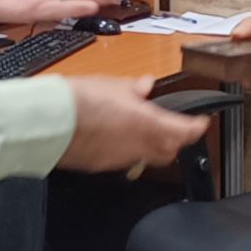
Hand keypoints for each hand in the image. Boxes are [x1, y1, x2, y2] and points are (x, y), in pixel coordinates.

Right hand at [59, 78, 209, 172]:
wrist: (48, 122)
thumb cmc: (78, 101)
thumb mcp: (112, 85)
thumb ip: (134, 88)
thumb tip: (146, 86)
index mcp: (148, 124)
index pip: (186, 132)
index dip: (197, 127)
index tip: (201, 121)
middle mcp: (139, 146)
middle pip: (170, 151)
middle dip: (177, 140)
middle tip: (176, 127)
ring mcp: (121, 160)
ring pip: (148, 158)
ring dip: (153, 146)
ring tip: (144, 130)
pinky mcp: (102, 166)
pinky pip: (124, 161)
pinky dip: (129, 151)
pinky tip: (117, 138)